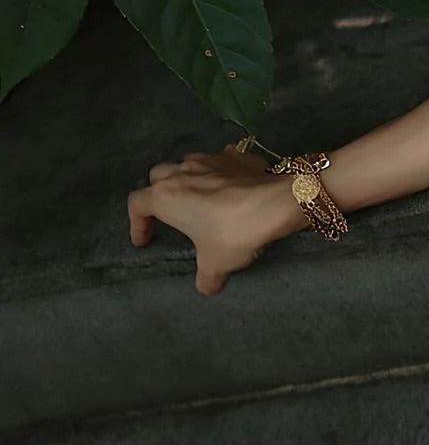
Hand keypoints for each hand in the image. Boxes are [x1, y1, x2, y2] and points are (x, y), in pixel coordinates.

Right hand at [127, 145, 310, 295]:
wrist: (276, 203)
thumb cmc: (234, 232)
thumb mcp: (215, 264)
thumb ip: (205, 277)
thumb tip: (206, 287)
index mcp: (165, 197)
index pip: (136, 204)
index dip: (137, 223)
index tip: (145, 240)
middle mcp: (182, 172)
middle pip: (157, 177)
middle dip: (158, 193)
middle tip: (170, 214)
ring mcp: (209, 159)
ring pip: (186, 163)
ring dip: (187, 179)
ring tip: (198, 198)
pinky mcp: (235, 157)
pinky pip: (220, 160)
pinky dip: (219, 171)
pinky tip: (229, 183)